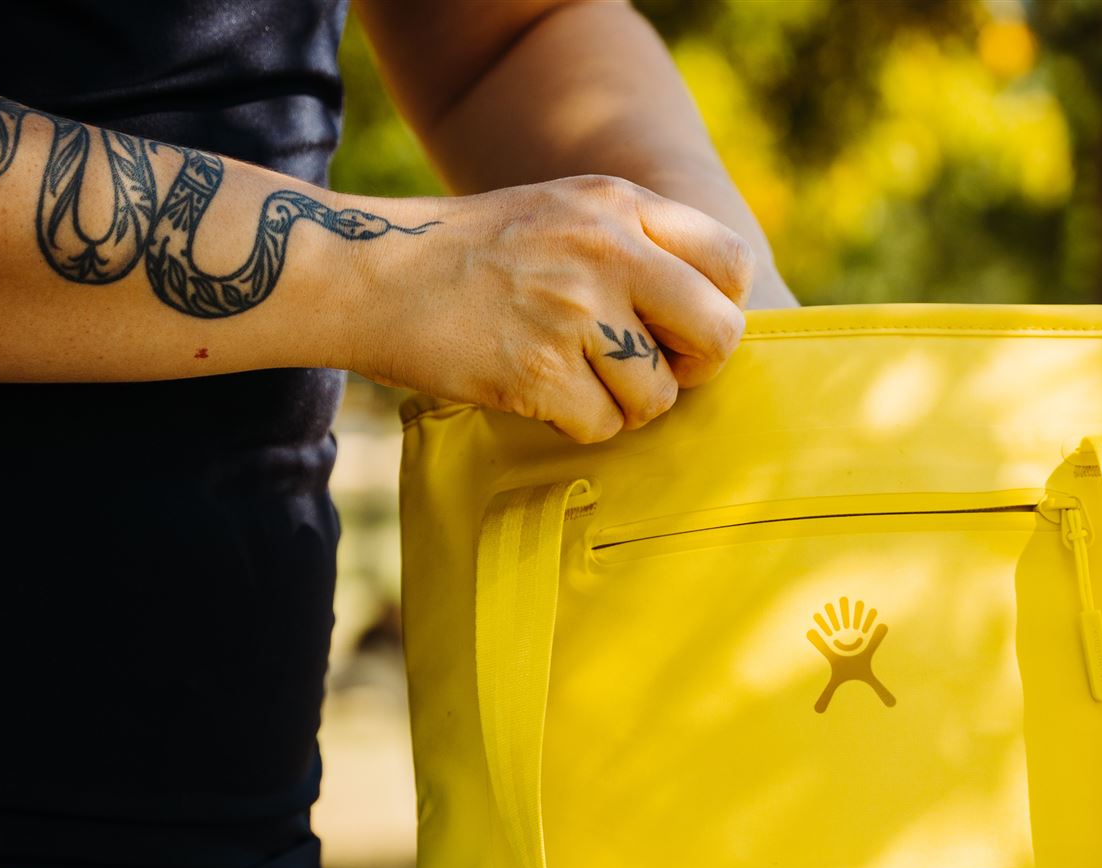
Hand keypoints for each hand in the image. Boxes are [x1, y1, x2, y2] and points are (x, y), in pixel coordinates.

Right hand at [350, 175, 752, 442]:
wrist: (370, 271)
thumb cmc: (473, 252)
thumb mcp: (564, 212)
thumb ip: (638, 245)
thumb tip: (713, 316)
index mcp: (620, 206)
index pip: (731, 263)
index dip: (719, 308)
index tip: (682, 327)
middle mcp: (607, 251)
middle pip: (719, 336)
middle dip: (695, 369)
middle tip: (655, 370)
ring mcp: (572, 312)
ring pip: (657, 395)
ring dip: (625, 404)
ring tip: (577, 377)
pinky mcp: (537, 371)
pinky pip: (603, 427)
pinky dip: (578, 425)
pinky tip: (541, 392)